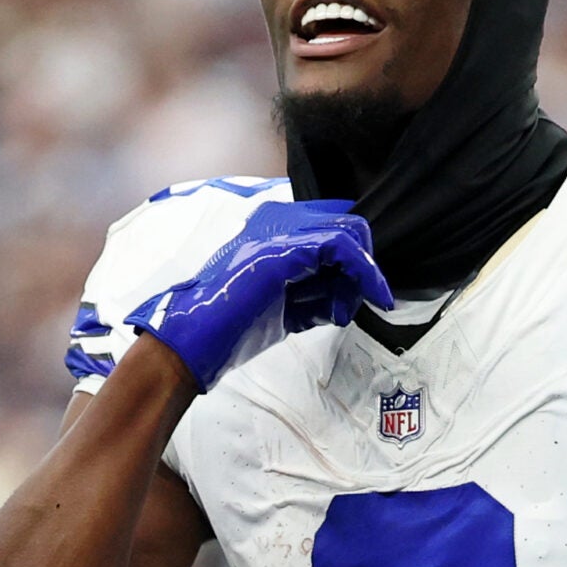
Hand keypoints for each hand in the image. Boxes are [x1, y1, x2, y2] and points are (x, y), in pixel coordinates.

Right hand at [126, 199, 392, 389]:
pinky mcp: (284, 249)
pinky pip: (342, 248)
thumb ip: (311, 295)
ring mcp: (278, 233)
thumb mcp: (282, 309)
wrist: (193, 342)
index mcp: (269, 233)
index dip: (353, 254)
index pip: (327, 225)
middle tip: (367, 297)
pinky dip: (366, 272)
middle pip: (343, 224)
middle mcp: (274, 224)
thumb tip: (346, 297)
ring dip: (364, 274)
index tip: (365, 285)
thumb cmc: (229, 331)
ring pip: (348, 232)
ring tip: (354, 306)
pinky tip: (373, 295)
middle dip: (363, 263)